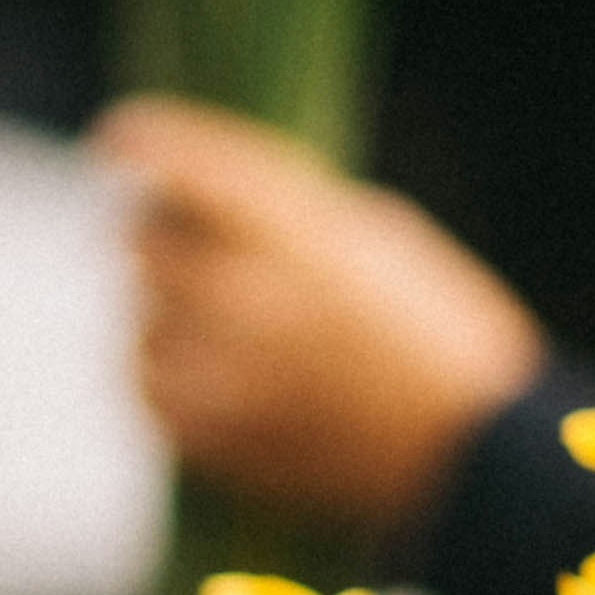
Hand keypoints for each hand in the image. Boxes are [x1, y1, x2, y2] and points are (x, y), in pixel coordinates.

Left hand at [93, 97, 543, 531]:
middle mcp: (240, 298)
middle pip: (141, 239)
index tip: (120, 137)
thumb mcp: (381, 236)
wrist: (473, 457)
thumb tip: (206, 201)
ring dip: (169, 314)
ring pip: (138, 319)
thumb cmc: (440, 333)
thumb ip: (287, 212)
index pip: (179, 163)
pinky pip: (146, 388)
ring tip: (233, 329)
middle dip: (164, 234)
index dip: (141, 140)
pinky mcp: (207, 438)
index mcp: (293, 234)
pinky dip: (169, 376)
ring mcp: (217, 373)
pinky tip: (220, 376)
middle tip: (196, 244)